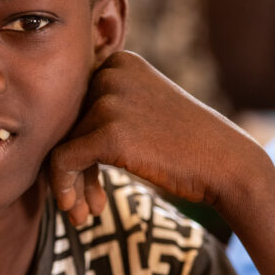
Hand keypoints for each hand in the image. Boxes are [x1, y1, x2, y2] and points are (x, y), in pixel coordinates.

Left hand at [49, 52, 258, 225]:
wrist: (228, 165)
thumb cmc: (185, 146)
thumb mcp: (142, 110)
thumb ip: (102, 111)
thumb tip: (46, 135)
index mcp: (119, 61)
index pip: (74, 103)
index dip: (77, 142)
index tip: (90, 178)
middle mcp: (112, 73)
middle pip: (65, 124)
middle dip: (72, 167)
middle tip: (84, 203)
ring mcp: (110, 100)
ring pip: (62, 145)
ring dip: (72, 184)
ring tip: (86, 213)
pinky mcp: (109, 132)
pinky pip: (62, 161)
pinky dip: (65, 188)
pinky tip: (81, 211)